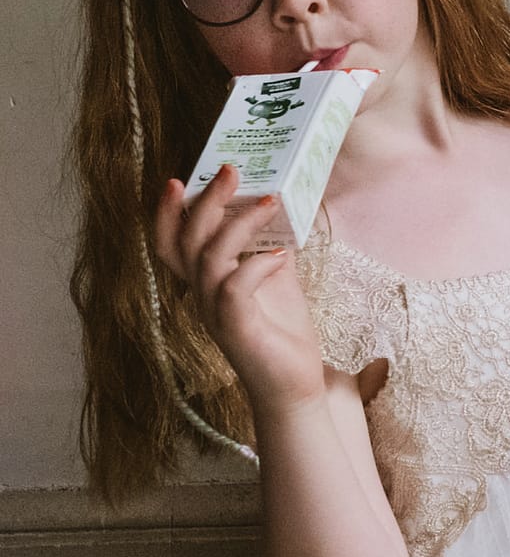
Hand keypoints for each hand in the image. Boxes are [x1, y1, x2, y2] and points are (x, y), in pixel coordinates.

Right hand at [154, 166, 326, 411]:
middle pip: (186, 242)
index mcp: (205, 282)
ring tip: (271, 202)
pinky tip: (283, 254)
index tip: (179, 179)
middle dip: (205, 202)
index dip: (168, 214)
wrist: (295, 385)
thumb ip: (268, 245)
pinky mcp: (236, 329)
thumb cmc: (281, 329)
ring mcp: (215, 314)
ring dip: (239, 225)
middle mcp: (202, 296)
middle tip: (231, 171)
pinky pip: (234, 289)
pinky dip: (257, 265)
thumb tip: (279, 205)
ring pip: (208, 260)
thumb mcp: (276, 277)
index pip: (171, 244)